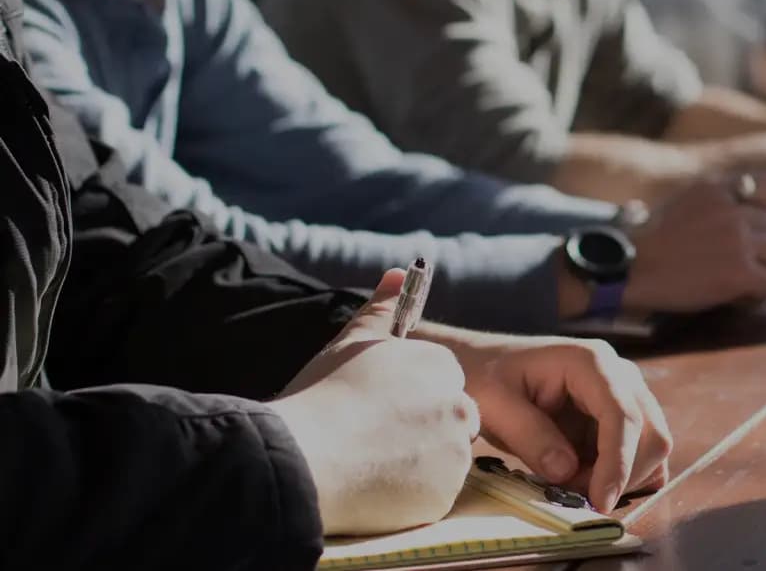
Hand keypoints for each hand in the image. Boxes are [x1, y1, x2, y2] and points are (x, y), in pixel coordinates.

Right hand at [269, 270, 479, 535]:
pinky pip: (434, 495)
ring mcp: (455, 455)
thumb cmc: (322, 395)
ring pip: (445, 458)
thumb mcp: (351, 342)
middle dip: (423, 428)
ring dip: (419, 462)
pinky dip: (412, 494)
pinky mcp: (444, 497)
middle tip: (375, 438)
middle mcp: (459, 407)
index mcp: (440, 366)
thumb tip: (399, 273)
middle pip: (452, 419)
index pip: (442, 381)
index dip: (410, 396)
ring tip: (370, 462)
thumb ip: (382, 309)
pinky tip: (375, 486)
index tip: (379, 408)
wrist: (302, 458)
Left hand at [453, 338, 671, 512]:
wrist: (485, 366)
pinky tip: (587, 479)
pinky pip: (641, 454)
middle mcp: (619, 375)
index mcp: (590, 362)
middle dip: (621, 475)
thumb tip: (567, 471)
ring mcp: (625, 395)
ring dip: (621, 478)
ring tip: (572, 484)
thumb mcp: (494, 404)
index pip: (622, 415)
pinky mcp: (622, 418)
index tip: (600, 502)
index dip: (618, 462)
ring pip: (652, 447)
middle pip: (651, 433)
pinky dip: (623, 476)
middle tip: (574, 495)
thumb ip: (529, 435)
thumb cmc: (485, 377)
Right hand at [623, 177, 765, 311]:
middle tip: (758, 264)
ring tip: (749, 281)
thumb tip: (747, 219)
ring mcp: (739, 240)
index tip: (763, 228)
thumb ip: (716, 202)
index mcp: (718, 188)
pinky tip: (742, 297)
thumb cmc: (648, 242)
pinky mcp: (740, 272)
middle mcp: (733, 209)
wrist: (628, 268)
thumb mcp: (682, 202)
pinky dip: (760, 294)